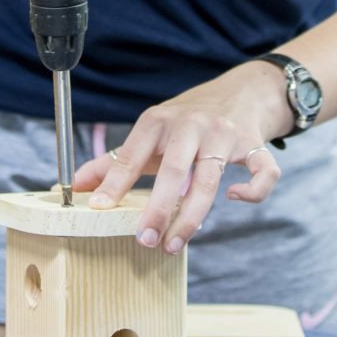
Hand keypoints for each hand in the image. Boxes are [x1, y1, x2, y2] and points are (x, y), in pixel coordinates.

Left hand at [73, 61, 295, 254]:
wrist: (242, 90)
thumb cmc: (188, 120)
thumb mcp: (150, 132)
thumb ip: (114, 160)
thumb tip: (74, 186)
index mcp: (159, 121)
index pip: (132, 154)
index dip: (114, 182)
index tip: (99, 208)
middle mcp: (191, 125)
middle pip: (173, 170)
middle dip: (158, 209)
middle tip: (145, 240)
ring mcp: (224, 134)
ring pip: (210, 180)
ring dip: (192, 217)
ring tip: (174, 245)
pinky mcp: (254, 144)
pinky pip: (263, 171)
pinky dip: (254, 190)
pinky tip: (235, 198)